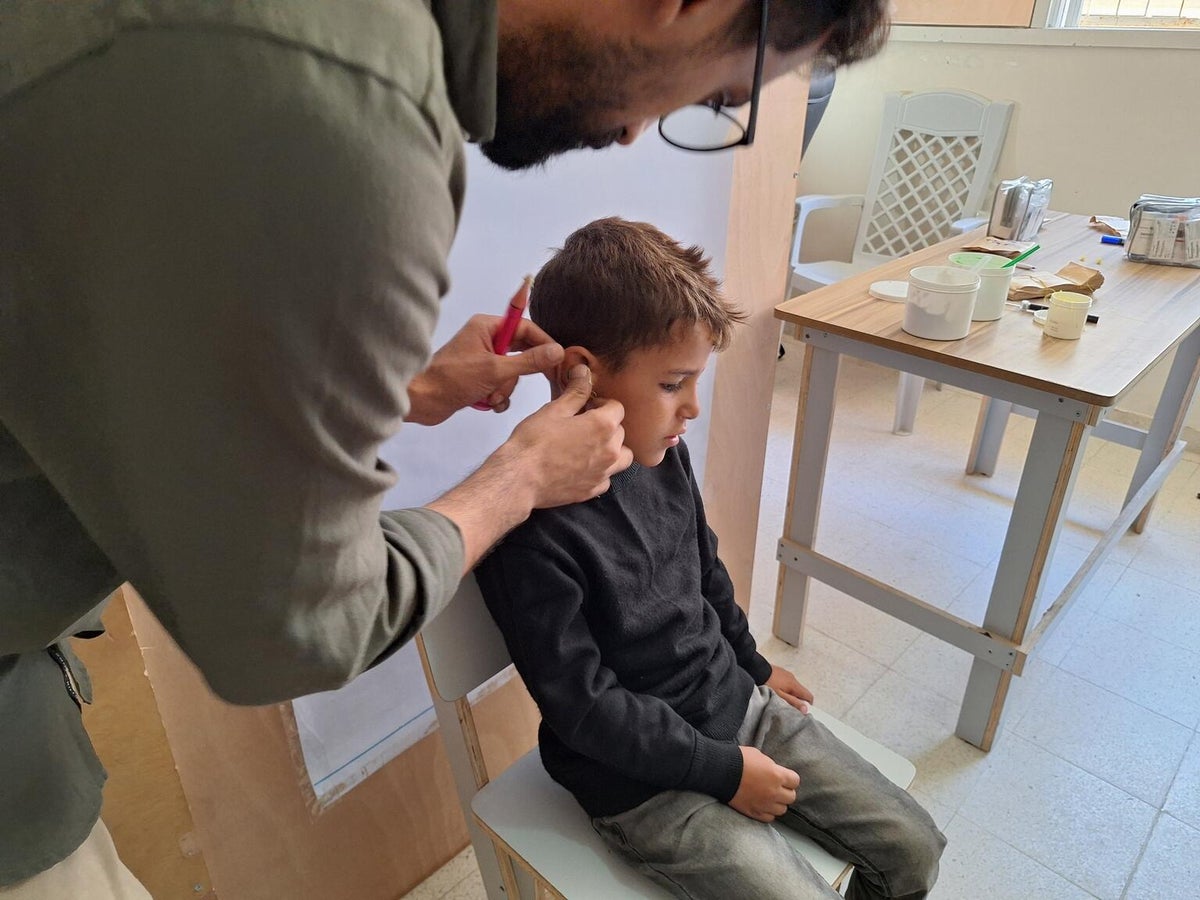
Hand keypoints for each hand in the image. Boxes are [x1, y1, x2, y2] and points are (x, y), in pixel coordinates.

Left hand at [406, 315, 563, 424]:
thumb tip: (557, 351)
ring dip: (504, 388)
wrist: (422, 401)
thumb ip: (529, 361)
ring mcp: (481, 359)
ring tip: (491, 396)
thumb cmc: (453, 379)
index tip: (558, 359)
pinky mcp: (477, 378)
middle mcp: (485, 339)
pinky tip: (488, 403)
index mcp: (487, 327)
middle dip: (517, 373)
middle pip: (521, 352)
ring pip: (511, 373)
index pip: (526, 328)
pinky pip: (500, 385)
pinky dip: (497, 396)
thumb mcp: (495, 370)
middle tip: (527, 381)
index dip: (543, 343)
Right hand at [501, 364, 632, 508]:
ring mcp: (603, 472)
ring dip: (611, 449)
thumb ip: (576, 391)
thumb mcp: (554, 409)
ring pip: (622, 457)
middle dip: (606, 425)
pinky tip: (582, 466)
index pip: (617, 408)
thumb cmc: (533, 443)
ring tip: (589, 446)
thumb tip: (584, 372)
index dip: (601, 404)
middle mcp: (610, 450)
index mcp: (603, 426)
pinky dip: (600, 471)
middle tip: (583, 425)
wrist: (519, 478)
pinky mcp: (592, 489)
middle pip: (620, 431)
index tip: (587, 407)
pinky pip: (607, 478)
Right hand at [729, 746, 798, 822]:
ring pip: (782, 810)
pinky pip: (769, 818)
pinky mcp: (754, 812)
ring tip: (770, 797)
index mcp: (777, 775)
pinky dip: (768, 813)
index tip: (783, 777)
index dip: (790, 779)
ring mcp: (764, 804)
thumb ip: (771, 767)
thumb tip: (775, 773)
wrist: (720, 771)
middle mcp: (774, 792)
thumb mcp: (759, 756)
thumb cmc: (739, 759)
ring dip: (778, 803)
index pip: (795, 781)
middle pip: (791, 797)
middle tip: (777, 787)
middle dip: (785, 791)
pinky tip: (763, 805)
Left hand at [766, 665, 812, 713]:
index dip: (807, 705)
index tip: (799, 710)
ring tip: (778, 698)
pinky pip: (787, 682)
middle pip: (801, 692)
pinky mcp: (780, 672)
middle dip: (797, 700)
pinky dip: (784, 688)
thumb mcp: (779, 696)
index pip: (809, 696)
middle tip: (786, 705)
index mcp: (794, 685)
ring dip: (790, 694)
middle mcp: (793, 678)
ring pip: (794, 687)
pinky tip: (774, 690)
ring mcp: (787, 674)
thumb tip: (806, 709)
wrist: (756, 669)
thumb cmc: (767, 684)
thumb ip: (793, 702)